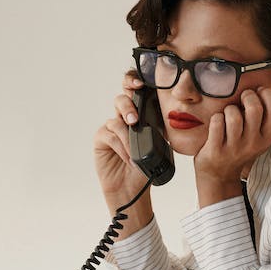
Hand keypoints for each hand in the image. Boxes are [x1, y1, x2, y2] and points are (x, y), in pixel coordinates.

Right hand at [93, 72, 153, 232]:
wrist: (134, 189)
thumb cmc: (146, 166)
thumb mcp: (158, 144)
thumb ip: (158, 126)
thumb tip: (169, 114)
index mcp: (141, 113)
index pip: (136, 91)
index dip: (134, 81)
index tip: (141, 83)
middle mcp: (125, 117)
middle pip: (122, 98)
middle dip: (128, 103)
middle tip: (135, 117)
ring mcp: (112, 127)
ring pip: (116, 117)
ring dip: (128, 131)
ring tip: (135, 140)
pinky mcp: (101, 138)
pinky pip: (110, 134)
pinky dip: (122, 145)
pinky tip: (130, 157)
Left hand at [193, 87, 270, 206]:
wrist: (219, 174)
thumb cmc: (239, 147)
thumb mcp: (260, 137)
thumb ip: (267, 117)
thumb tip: (267, 87)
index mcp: (268, 138)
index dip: (267, 95)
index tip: (259, 93)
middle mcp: (254, 143)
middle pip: (254, 108)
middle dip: (246, 96)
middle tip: (241, 100)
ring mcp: (235, 148)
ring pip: (233, 114)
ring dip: (228, 109)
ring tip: (228, 115)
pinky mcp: (217, 150)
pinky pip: (217, 122)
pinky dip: (215, 118)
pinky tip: (217, 124)